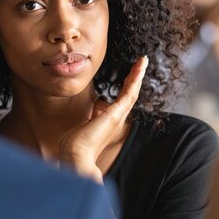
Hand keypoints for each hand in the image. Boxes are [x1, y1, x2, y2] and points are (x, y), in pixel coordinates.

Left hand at [59, 56, 148, 182]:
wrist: (76, 157)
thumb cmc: (75, 146)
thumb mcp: (83, 125)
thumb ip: (91, 116)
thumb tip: (97, 105)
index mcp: (109, 121)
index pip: (120, 100)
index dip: (126, 87)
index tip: (129, 77)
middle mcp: (117, 119)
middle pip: (129, 94)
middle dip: (135, 79)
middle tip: (141, 64)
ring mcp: (118, 116)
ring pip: (132, 91)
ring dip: (138, 75)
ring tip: (143, 61)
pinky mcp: (117, 113)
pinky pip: (130, 92)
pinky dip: (136, 78)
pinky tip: (139, 66)